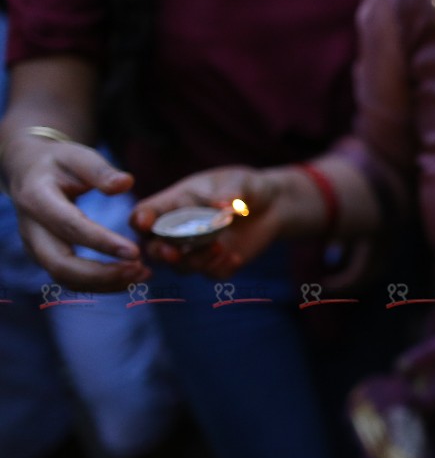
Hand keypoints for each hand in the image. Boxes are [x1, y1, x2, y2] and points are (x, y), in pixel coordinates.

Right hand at [2, 132, 148, 290]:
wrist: (30, 172)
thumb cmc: (59, 163)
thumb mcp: (78, 156)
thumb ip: (100, 171)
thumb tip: (126, 183)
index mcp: (36, 198)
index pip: (70, 227)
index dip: (102, 243)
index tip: (135, 252)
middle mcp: (31, 229)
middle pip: (60, 264)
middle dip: (102, 274)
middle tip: (141, 270)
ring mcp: (36, 247)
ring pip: (65, 278)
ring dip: (105, 283)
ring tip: (142, 275)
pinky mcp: (46, 257)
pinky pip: (71, 279)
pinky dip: (101, 283)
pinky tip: (130, 276)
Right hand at [131, 165, 285, 278]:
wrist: (272, 206)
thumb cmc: (246, 187)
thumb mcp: (239, 183)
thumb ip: (229, 192)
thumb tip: (222, 206)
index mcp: (174, 204)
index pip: (146, 214)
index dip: (140, 220)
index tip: (144, 223)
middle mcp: (179, 230)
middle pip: (154, 248)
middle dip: (159, 252)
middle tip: (173, 253)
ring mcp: (197, 250)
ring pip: (181, 266)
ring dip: (195, 261)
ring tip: (219, 247)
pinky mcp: (217, 264)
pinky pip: (210, 274)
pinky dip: (220, 268)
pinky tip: (235, 257)